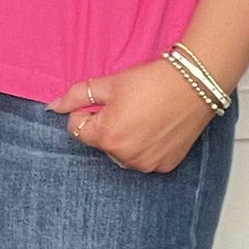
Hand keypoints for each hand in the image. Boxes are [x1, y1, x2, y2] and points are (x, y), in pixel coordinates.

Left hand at [45, 57, 219, 172]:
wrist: (195, 84)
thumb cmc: (154, 81)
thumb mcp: (110, 83)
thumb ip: (77, 95)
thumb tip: (53, 106)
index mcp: (106, 136)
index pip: (77, 129)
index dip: (87, 112)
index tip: (108, 100)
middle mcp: (124, 157)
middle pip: (100, 142)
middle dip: (107, 125)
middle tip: (130, 105)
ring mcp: (146, 164)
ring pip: (122, 152)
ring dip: (126, 137)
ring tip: (145, 115)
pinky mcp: (164, 166)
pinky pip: (144, 159)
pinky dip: (146, 146)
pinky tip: (157, 127)